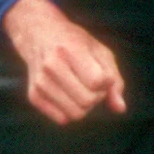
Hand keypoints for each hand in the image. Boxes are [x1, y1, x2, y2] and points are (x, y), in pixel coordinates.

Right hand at [0, 0, 126, 124]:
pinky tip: (68, 95)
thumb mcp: (100, 52)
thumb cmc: (74, 42)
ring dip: (84, 106)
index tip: (101, 72)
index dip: (105, 82)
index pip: (96, 82)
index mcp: (69, 49)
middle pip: (87, 101)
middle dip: (96, 96)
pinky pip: (62, 119)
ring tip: (80, 89)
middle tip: (91, 83)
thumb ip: (115, 81)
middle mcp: (51, 66)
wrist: (37, 34)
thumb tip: (119, 109)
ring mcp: (40, 82)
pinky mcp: (34, 95)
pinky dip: (70, 111)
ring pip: (75, 114)